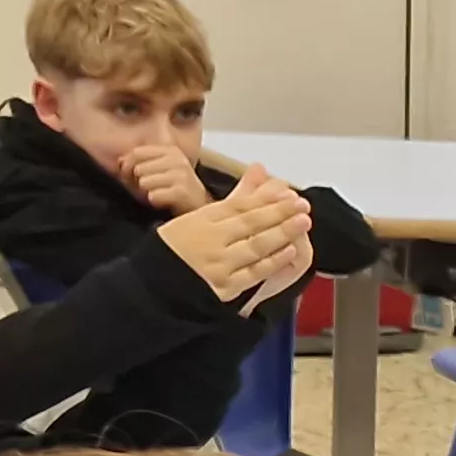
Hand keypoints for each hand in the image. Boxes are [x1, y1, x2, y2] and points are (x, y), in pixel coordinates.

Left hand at [120, 142, 213, 213]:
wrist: (201, 208)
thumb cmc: (175, 189)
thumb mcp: (160, 169)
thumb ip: (139, 162)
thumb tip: (119, 162)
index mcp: (171, 150)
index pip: (136, 153)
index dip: (128, 166)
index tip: (131, 177)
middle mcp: (177, 159)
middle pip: (138, 168)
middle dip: (138, 181)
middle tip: (150, 189)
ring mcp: (181, 175)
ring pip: (144, 182)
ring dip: (148, 192)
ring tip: (160, 194)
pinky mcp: (181, 191)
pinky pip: (153, 196)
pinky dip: (156, 201)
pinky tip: (165, 202)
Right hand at [157, 166, 312, 302]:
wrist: (153, 287)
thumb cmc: (175, 248)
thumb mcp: (196, 216)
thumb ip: (234, 196)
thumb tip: (260, 168)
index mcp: (201, 220)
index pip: (238, 206)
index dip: (265, 198)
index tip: (287, 191)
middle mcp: (211, 239)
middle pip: (249, 223)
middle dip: (279, 212)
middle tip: (302, 204)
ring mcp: (218, 264)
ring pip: (255, 246)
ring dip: (281, 233)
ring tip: (302, 222)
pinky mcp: (224, 287)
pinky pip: (252, 273)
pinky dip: (272, 262)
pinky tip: (289, 251)